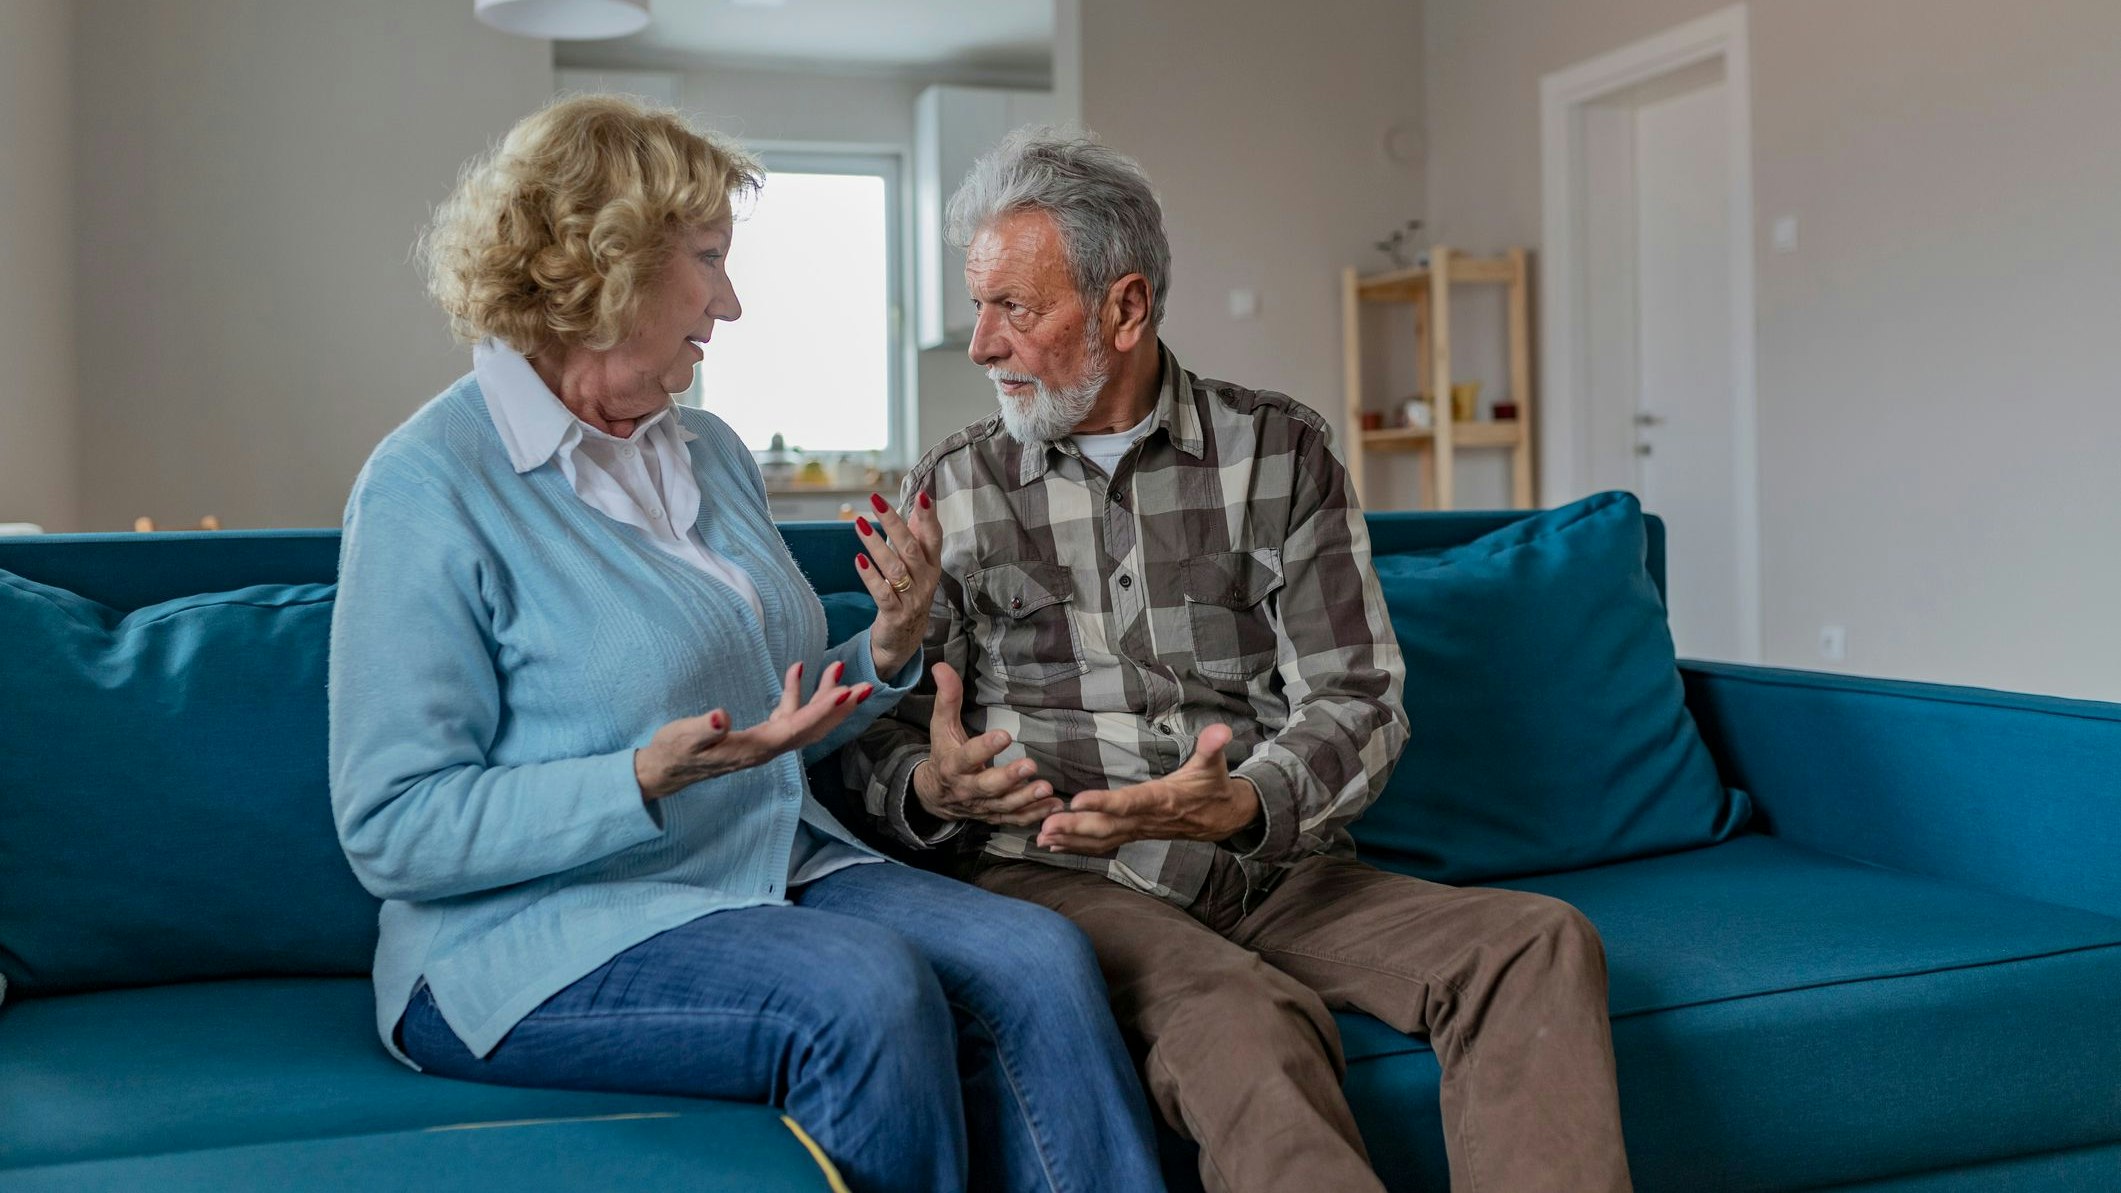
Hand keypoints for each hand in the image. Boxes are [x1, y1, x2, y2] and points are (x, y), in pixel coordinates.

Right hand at [634, 660, 872, 800]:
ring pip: (805, 721)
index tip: (844, 693)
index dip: (821, 711)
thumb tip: (721, 717)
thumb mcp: (684, 738)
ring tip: (838, 668)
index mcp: (756, 749)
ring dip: (823, 697)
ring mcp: (766, 743)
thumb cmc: (674, 753)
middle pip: (813, 728)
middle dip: (839, 707)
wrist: (665, 770)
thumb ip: (704, 729)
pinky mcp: (759, 736)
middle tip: (866, 686)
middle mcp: (768, 749)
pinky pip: (788, 714)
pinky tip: (796, 669)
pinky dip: (796, 693)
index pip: (796, 729)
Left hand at [854, 490, 941, 676]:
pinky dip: (870, 576)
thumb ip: (919, 537)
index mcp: (932, 566)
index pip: (934, 538)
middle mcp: (926, 581)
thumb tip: (919, 504)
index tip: (922, 495)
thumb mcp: (919, 567)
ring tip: (859, 525)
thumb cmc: (910, 595)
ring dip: (876, 545)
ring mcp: (912, 599)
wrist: (904, 640)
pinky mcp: (895, 615)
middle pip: (911, 548)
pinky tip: (859, 560)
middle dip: (893, 523)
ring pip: (895, 569)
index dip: (929, 517)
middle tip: (876, 501)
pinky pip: (883, 593)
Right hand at [910, 661, 1063, 826]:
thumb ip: (947, 699)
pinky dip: (1034, 815)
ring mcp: (981, 806)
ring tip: (1046, 788)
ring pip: (1004, 806)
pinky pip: (1014, 819)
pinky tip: (1053, 805)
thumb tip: (941, 666)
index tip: (1004, 735)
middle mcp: (966, 789)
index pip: (967, 756)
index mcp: (952, 765)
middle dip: (1008, 778)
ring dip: (1026, 798)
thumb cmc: (943, 753)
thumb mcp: (941, 727)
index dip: (984, 747)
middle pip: (987, 786)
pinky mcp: (993, 816)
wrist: (934, 796)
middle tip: (1030, 765)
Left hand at [1035, 724, 1259, 854]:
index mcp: (1162, 799)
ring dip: (1071, 840)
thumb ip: (1212, 747)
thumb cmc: (1213, 787)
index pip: (1129, 803)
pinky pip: (1104, 844)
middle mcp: (1147, 819)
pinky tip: (1055, 846)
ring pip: (1102, 839)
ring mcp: (1139, 830)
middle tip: (1044, 826)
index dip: (1103, 804)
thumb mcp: (1214, 764)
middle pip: (1107, 827)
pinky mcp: (1134, 834)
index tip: (1076, 800)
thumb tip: (1222, 730)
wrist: (1222, 818)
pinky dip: (1079, 846)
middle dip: (1075, 828)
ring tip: (1041, 838)